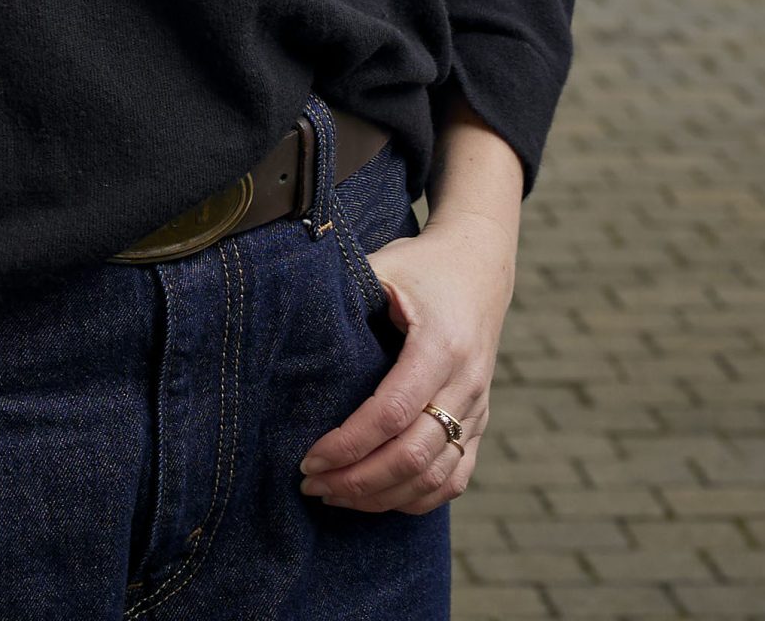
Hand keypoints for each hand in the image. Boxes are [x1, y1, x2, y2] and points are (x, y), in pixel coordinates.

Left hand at [299, 100, 523, 517]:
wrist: (479, 267)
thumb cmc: (421, 266)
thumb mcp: (384, 267)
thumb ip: (345, 292)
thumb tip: (283, 317)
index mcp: (440, 344)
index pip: (392, 411)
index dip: (349, 444)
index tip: (308, 459)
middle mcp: (465, 382)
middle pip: (413, 456)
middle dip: (358, 480)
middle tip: (313, 486)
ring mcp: (478, 407)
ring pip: (435, 477)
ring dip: (383, 497)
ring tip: (336, 495)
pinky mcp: (481, 422)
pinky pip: (455, 478)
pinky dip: (417, 499)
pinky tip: (378, 498)